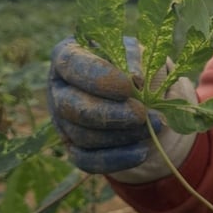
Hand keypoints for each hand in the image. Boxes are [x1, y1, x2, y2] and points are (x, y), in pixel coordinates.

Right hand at [47, 37, 195, 182]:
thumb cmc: (137, 65)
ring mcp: (63, 121)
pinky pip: (87, 160)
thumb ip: (136, 59)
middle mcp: (59, 89)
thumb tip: (135, 79)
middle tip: (141, 114)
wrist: (144, 94)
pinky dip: (116, 159)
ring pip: (81, 135)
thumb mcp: (138, 52)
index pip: (71, 64)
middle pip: (70, 106)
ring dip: (119, 135)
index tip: (127, 87)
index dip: (97, 77)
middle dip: (108, 113)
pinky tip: (142, 152)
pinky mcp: (73, 147)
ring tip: (153, 126)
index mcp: (68, 55)